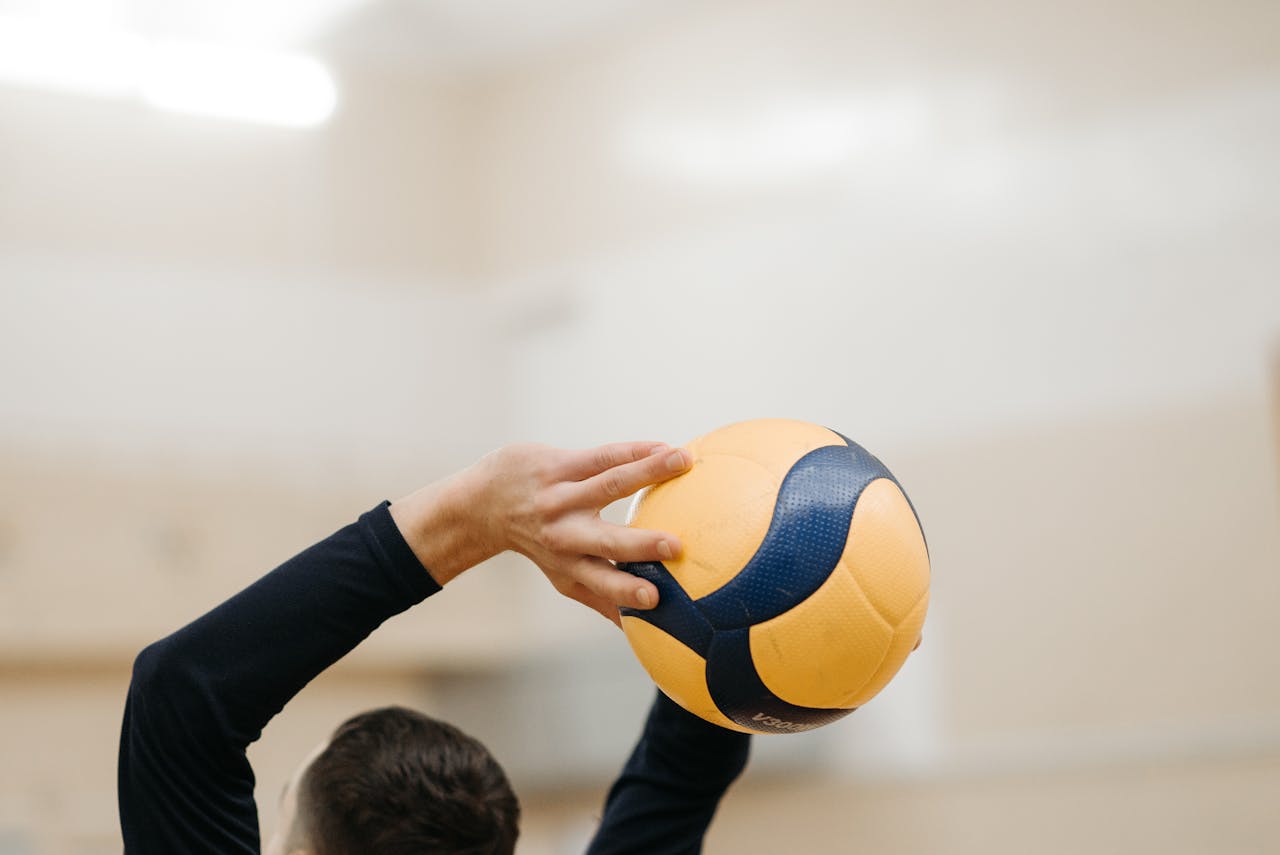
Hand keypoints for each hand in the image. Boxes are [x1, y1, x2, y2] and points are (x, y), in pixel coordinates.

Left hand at [391, 441, 690, 624]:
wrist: (484, 503)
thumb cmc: (539, 543)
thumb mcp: (562, 575)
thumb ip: (600, 596)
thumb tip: (637, 629)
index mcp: (570, 565)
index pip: (602, 583)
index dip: (626, 592)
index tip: (656, 600)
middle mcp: (565, 534)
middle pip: (606, 540)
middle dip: (640, 545)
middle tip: (676, 546)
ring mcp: (561, 497)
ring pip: (609, 483)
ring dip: (648, 471)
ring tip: (683, 460)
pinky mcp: (556, 466)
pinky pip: (600, 456)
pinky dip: (633, 451)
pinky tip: (662, 446)